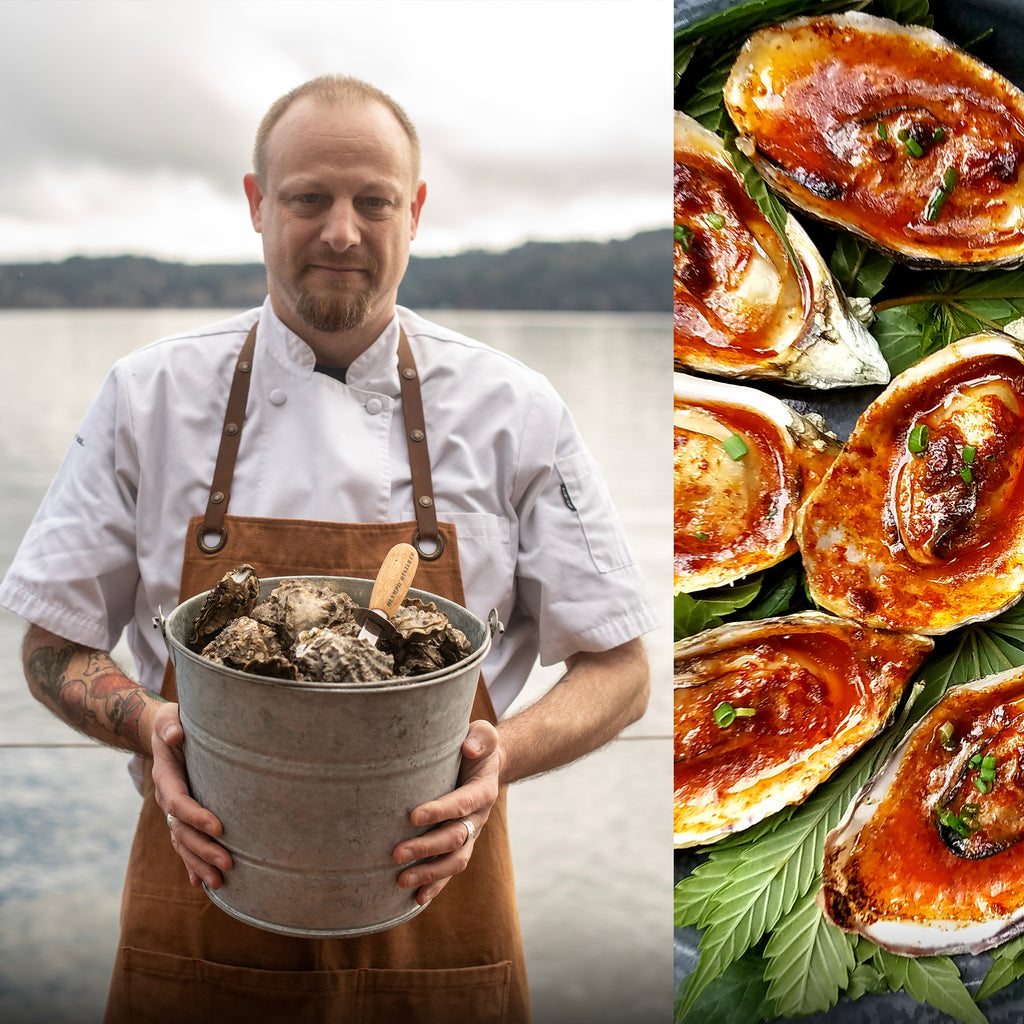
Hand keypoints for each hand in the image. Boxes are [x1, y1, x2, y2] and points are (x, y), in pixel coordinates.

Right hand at [151, 701, 231, 888]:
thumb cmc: (172, 723)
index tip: (219, 827)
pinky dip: (192, 864)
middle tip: (228, 864)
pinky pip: (184, 843)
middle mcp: (167, 799)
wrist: (163, 734)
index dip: (197, 816)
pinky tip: (202, 883)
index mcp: (167, 778)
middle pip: (183, 831)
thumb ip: (169, 724)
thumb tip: (175, 734)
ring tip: (220, 883)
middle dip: (204, 850)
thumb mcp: (168, 718)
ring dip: (200, 864)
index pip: (180, 802)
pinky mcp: (181, 816)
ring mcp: (173, 811)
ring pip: (184, 843)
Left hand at [392, 719, 499, 904]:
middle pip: (455, 838)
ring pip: (455, 861)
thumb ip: (481, 737)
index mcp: (483, 791)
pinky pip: (450, 870)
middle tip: (396, 854)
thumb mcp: (483, 734)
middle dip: (426, 848)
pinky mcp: (460, 845)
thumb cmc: (477, 746)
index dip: (440, 810)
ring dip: (429, 873)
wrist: (486, 765)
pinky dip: (435, 886)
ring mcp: (470, 834)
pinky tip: (416, 900)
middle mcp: (479, 817)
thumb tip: (468, 748)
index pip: (462, 803)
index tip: (412, 816)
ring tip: (400, 882)